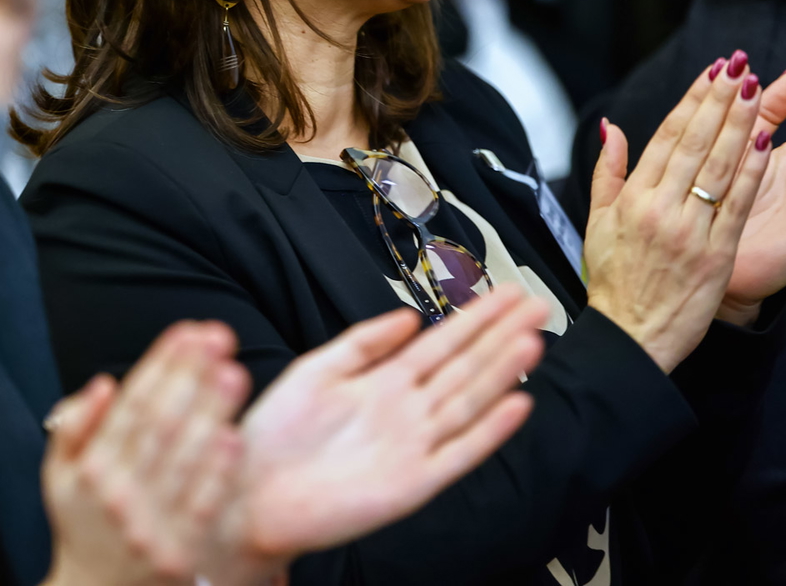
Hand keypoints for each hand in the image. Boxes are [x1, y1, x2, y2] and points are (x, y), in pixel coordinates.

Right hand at [41, 322, 249, 585]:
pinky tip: (234, 438)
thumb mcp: (59, 478)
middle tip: (220, 336)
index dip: (160, 364)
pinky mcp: (179, 554)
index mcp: (91, 469)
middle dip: (190, 375)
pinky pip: (200, 508)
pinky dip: (216, 474)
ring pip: (182, 460)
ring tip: (234, 372)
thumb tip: (103, 384)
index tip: (188, 330)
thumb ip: (73, 427)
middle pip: (158, 423)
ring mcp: (148, 526)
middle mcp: (117, 495)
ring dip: (210, 413)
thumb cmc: (85, 526)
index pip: (130, 405)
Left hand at [214, 287, 547, 578]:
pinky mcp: (413, 484)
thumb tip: (410, 316)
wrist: (248, 493)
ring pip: (468, 401)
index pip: (442, 342)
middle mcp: (406, 411)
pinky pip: (459, 454)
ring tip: (531, 341)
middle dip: (501, 335)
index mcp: (384, 382)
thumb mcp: (317, 370)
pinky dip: (489, 432)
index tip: (507, 292)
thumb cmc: (276, 437)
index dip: (476, 317)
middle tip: (537, 305)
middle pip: (464, 366)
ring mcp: (414, 446)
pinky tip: (516, 405)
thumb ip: (364, 342)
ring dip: (501, 372)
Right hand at [584, 52, 773, 369]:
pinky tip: (766, 139)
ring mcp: (691, 231)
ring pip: (720, 166)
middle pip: (697, 143)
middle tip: (740, 65)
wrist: (632, 337)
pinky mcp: (717, 254)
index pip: (668, 136)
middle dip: (721, 100)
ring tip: (758, 88)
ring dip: (741, 123)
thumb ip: (607, 171)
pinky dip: (753, 169)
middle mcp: (661, 209)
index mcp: (633, 199)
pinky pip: (739, 203)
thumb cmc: (614, 280)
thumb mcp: (597, 223)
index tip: (712, 71)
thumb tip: (612, 127)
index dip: (692, 100)